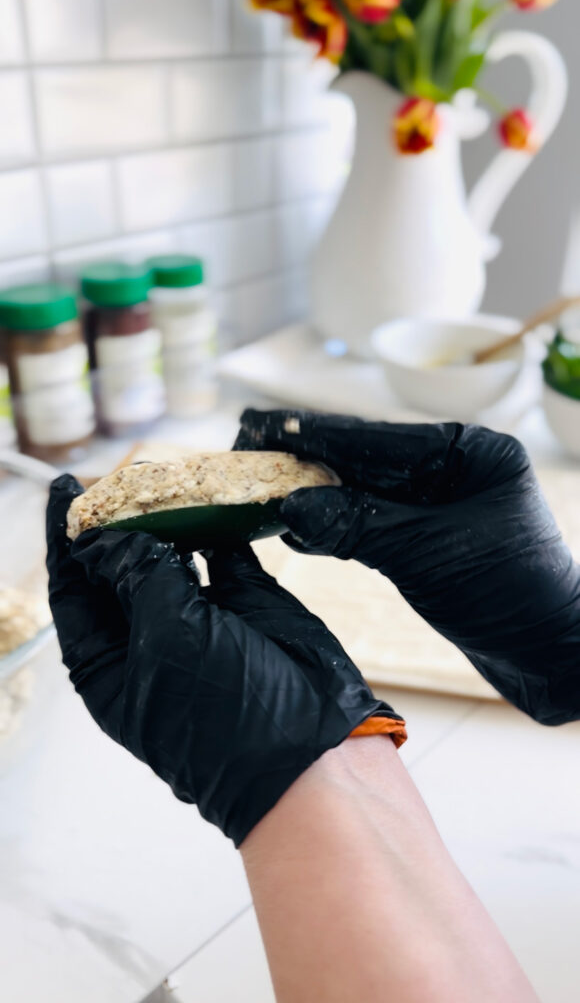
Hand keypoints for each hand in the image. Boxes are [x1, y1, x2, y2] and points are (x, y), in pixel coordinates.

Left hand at [46, 475, 403, 845]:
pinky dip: (221, 527)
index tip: (65, 488)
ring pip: (175, 556)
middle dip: (121, 521)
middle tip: (127, 475)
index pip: (75, 590)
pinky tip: (215, 499)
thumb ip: (135, 574)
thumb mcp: (165, 635)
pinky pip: (227, 556)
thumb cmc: (223, 714)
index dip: (68, 540)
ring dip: (171, 519)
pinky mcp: (248, 605)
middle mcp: (151, 639)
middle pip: (122, 568)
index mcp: (110, 662)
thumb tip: (106, 538)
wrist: (311, 750)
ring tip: (168, 480)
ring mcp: (201, 621)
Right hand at [236, 410, 579, 725]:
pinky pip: (373, 525)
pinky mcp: (430, 541)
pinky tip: (296, 530)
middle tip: (245, 449)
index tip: (259, 424)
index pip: (376, 436)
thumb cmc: (511, 595)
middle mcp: (455, 469)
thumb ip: (358, 524)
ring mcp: (442, 505)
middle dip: (306, 459)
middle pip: (365, 459)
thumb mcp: (428, 553)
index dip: (313, 432)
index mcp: (469, 452)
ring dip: (314, 494)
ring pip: (364, 493)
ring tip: (260, 489)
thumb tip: (291, 506)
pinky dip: (335, 527)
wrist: (553, 657)